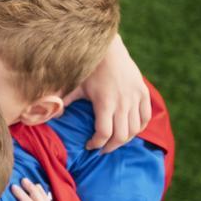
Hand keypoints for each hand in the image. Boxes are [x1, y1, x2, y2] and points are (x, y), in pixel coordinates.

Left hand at [70, 34, 149, 152]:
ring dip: (125, 139)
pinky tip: (130, 131)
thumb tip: (54, 116)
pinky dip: (139, 128)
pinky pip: (145, 117)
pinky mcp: (143, 93)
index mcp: (105, 103)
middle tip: (102, 149)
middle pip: (121, 136)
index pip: (104, 134)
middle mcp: (123, 103)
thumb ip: (65, 101)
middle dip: (110, 147)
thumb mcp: (76, 86)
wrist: (109, 51)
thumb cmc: (89, 69)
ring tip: (114, 141)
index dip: (96, 144)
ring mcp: (135, 98)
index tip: (89, 145)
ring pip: (135, 129)